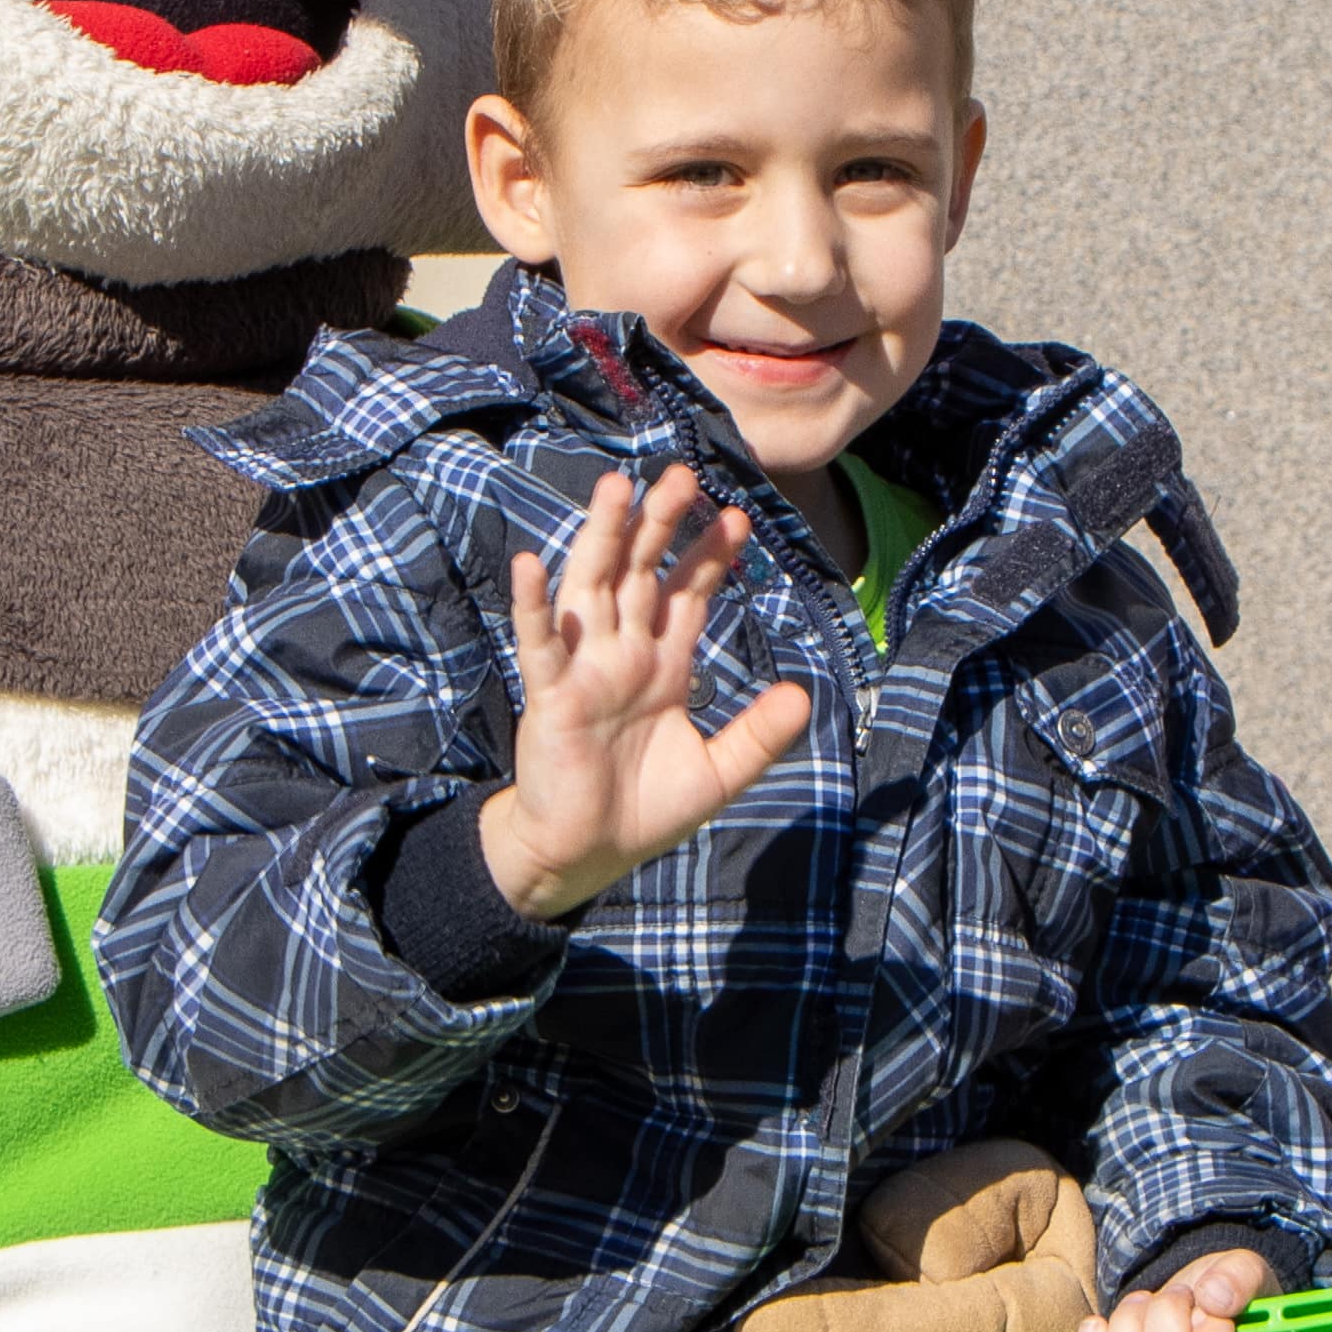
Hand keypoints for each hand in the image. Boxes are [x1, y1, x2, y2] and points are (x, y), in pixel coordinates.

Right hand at [480, 463, 813, 919]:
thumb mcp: (718, 774)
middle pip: (641, 573)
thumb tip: (802, 694)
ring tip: (616, 488)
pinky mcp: (550, 696)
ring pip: (592, 588)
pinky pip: (538, 645)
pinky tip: (530, 564)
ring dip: (601, 539)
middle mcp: (621, 654)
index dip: (709, 556)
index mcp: (663, 666)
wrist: (586, 856)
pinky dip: (532, 606)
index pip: (687, 594)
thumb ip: (757, 735)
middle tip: (683, 475)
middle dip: (660, 525)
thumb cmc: (644, 812)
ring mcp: (582, 669)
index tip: (738, 516)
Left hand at [1073, 1247, 1300, 1331]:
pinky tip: (1099, 1327)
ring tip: (1143, 1305)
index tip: (1208, 1307)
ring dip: (1128, 1330)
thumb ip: (1242, 1277)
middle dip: (1165, 1318)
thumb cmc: (1227, 1297)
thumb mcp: (1246, 1273)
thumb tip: (1213, 1298)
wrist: (1190, 1311)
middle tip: (1174, 1296)